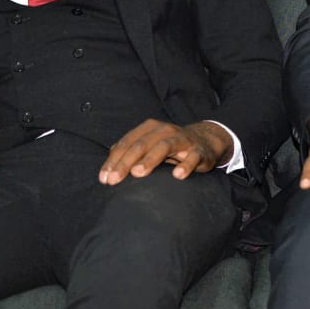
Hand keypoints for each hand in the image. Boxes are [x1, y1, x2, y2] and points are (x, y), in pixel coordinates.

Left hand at [99, 119, 232, 184]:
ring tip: (138, 173)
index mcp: (149, 129)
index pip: (127, 143)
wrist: (205, 141)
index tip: (103, 179)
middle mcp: (164, 131)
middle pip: (141, 144)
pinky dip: (186, 165)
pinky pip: (193, 157)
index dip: (113, 160)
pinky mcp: (199, 151)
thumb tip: (109, 165)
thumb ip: (130, 152)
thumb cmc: (171, 146)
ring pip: (164, 146)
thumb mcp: (150, 145)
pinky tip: (178, 175)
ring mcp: (182, 140)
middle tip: (113, 180)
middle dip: (125, 162)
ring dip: (150, 159)